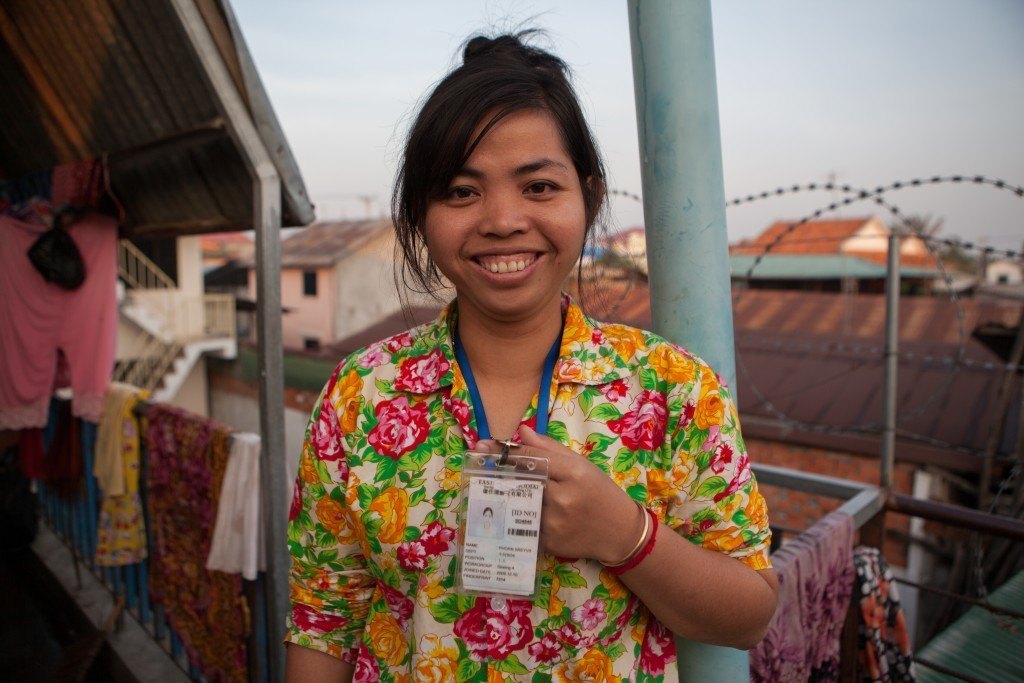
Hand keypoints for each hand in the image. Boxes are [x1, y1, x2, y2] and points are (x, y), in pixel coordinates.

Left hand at [482, 425, 645, 563]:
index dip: (506, 452)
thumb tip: (523, 432)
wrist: (620, 532)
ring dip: (511, 495)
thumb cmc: (600, 492)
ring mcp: (555, 523)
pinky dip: (524, 517)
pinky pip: (527, 524)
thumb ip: (551, 449)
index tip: (484, 445)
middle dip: (498, 471)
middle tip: (480, 463)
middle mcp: (562, 498)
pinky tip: (527, 513)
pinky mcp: (549, 542)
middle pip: (520, 481)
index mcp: (573, 473)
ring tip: (498, 488)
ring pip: (520, 503)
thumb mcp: (582, 465)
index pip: (533, 459)